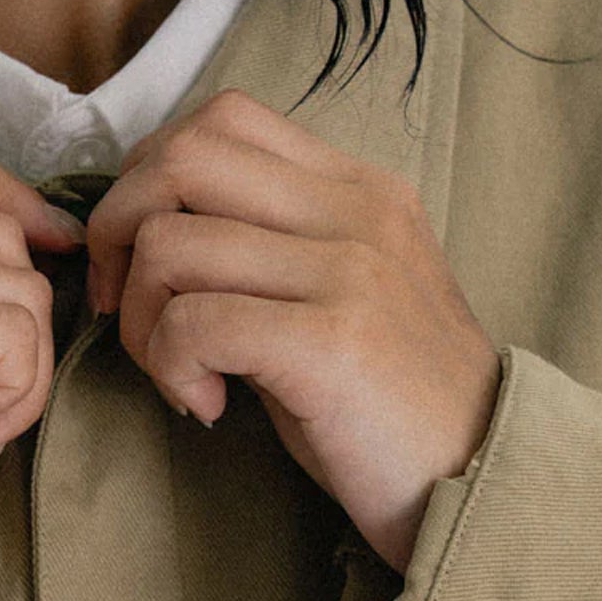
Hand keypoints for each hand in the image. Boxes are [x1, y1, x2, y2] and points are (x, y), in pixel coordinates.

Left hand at [82, 87, 501, 576]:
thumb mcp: (339, 297)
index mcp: (358, 188)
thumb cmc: (389, 405)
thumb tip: (150, 234)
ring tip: (182, 376)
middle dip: (118, 233)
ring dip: (143, 321)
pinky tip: (209, 406)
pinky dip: (172, 368)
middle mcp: (356, 210)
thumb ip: (267, 247)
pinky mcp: (333, 340)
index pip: (221, 119)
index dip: (148, 180)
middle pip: (179, 157)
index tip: (142, 263)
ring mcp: (349, 269)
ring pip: (169, 243)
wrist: (483, 481)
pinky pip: (192, 321)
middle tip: (130, 313)